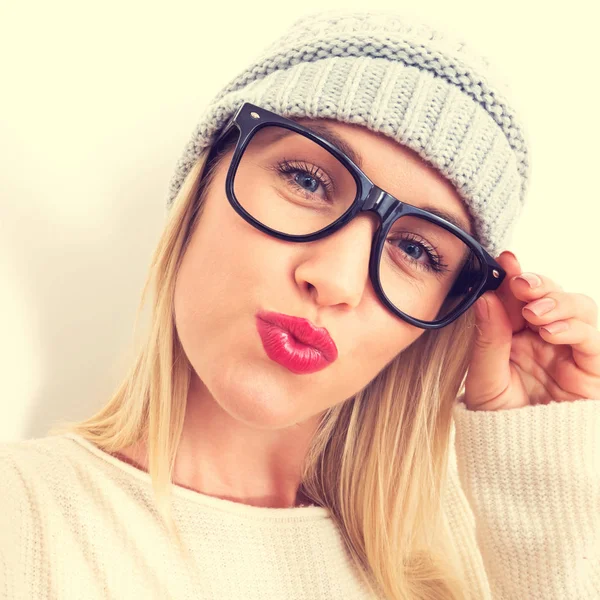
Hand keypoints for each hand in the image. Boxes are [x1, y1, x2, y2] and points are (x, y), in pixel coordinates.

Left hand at [463, 251, 599, 410]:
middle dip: (538, 283)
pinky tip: (551, 330)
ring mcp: (570, 351)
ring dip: (558, 301)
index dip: (513, 277)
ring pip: (578, 308)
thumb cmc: (499, 422)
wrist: (519, 461)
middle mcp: (544, 338)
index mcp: (514, 336)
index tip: (505, 260)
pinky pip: (593, 339)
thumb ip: (488, 341)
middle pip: (550, 296)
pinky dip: (575, 328)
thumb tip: (486, 298)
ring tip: (534, 311)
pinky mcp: (593, 368)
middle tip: (520, 281)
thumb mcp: (485, 381)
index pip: (517, 298)